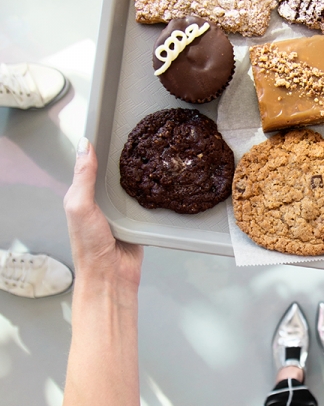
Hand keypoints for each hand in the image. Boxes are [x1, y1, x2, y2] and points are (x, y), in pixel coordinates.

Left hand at [63, 138, 142, 289]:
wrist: (111, 276)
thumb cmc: (90, 246)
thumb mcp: (80, 206)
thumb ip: (83, 176)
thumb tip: (84, 145)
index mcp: (82, 194)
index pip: (90, 164)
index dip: (99, 147)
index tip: (113, 128)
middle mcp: (101, 201)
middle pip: (115, 172)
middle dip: (126, 158)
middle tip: (141, 138)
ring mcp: (120, 210)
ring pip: (133, 184)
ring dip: (142, 175)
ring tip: (155, 154)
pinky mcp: (138, 220)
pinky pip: (146, 201)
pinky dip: (153, 193)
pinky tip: (160, 182)